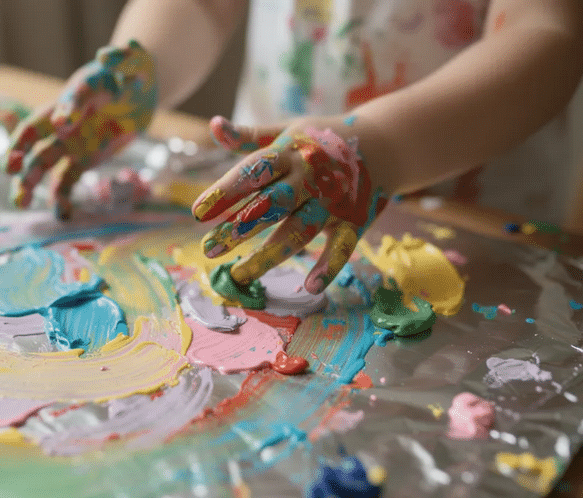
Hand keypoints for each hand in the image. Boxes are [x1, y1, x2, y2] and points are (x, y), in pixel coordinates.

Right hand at [2, 40, 157, 219]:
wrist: (140, 93)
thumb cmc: (133, 73)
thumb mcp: (133, 64)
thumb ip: (122, 60)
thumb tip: (106, 57)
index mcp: (73, 94)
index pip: (61, 103)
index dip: (62, 112)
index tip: (64, 125)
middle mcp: (63, 121)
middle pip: (35, 139)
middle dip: (20, 153)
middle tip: (10, 169)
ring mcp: (70, 143)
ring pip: (42, 164)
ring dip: (29, 182)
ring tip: (20, 202)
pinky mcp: (82, 160)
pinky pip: (66, 181)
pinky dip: (61, 198)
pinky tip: (61, 215)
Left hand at [193, 116, 387, 294]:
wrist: (385, 142)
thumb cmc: (322, 140)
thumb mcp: (287, 132)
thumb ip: (249, 137)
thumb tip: (214, 125)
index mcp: (289, 153)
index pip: (252, 172)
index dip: (225, 192)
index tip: (197, 212)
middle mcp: (311, 178)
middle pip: (271, 206)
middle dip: (239, 228)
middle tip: (209, 249)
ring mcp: (333, 201)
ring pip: (299, 231)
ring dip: (270, 255)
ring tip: (239, 275)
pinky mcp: (353, 221)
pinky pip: (341, 247)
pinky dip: (329, 266)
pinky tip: (310, 287)